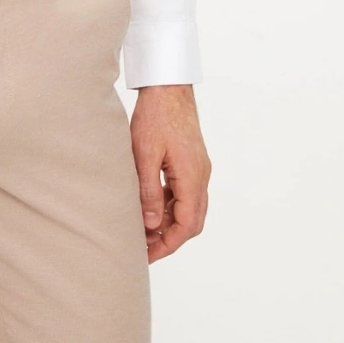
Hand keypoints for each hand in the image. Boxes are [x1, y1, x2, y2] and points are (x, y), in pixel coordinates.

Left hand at [129, 85, 210, 262]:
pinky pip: (184, 192)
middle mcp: (201, 176)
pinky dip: (170, 204)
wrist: (168, 86)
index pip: (186, 225)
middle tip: (144, 248)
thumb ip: (148, 192)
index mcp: (192, 177)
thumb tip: (151, 225)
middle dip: (169, 238)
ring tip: (143, 230)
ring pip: (189, 207)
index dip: (168, 244)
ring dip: (169, 221)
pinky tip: (150, 205)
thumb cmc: (155, 116)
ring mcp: (198, 168)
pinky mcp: (192, 161)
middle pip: (191, 221)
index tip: (148, 255)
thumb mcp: (144, 155)